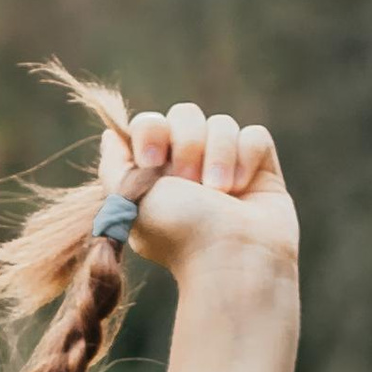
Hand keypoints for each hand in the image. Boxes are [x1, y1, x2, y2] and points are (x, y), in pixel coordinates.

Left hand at [110, 99, 298, 297]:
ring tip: (221, 192)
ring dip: (218, 155)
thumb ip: (113, 166)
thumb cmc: (179, 234)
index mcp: (156, 174)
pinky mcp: (261, 169)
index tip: (151, 162)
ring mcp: (227, 166)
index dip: (151, 132)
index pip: (150, 123)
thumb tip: (110, 135)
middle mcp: (190, 167)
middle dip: (187, 143)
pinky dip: (246, 158)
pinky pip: (255, 136)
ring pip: (222, 123)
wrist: (231, 257)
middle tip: (189, 182)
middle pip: (186, 114)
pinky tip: (242, 190)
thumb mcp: (129, 201)